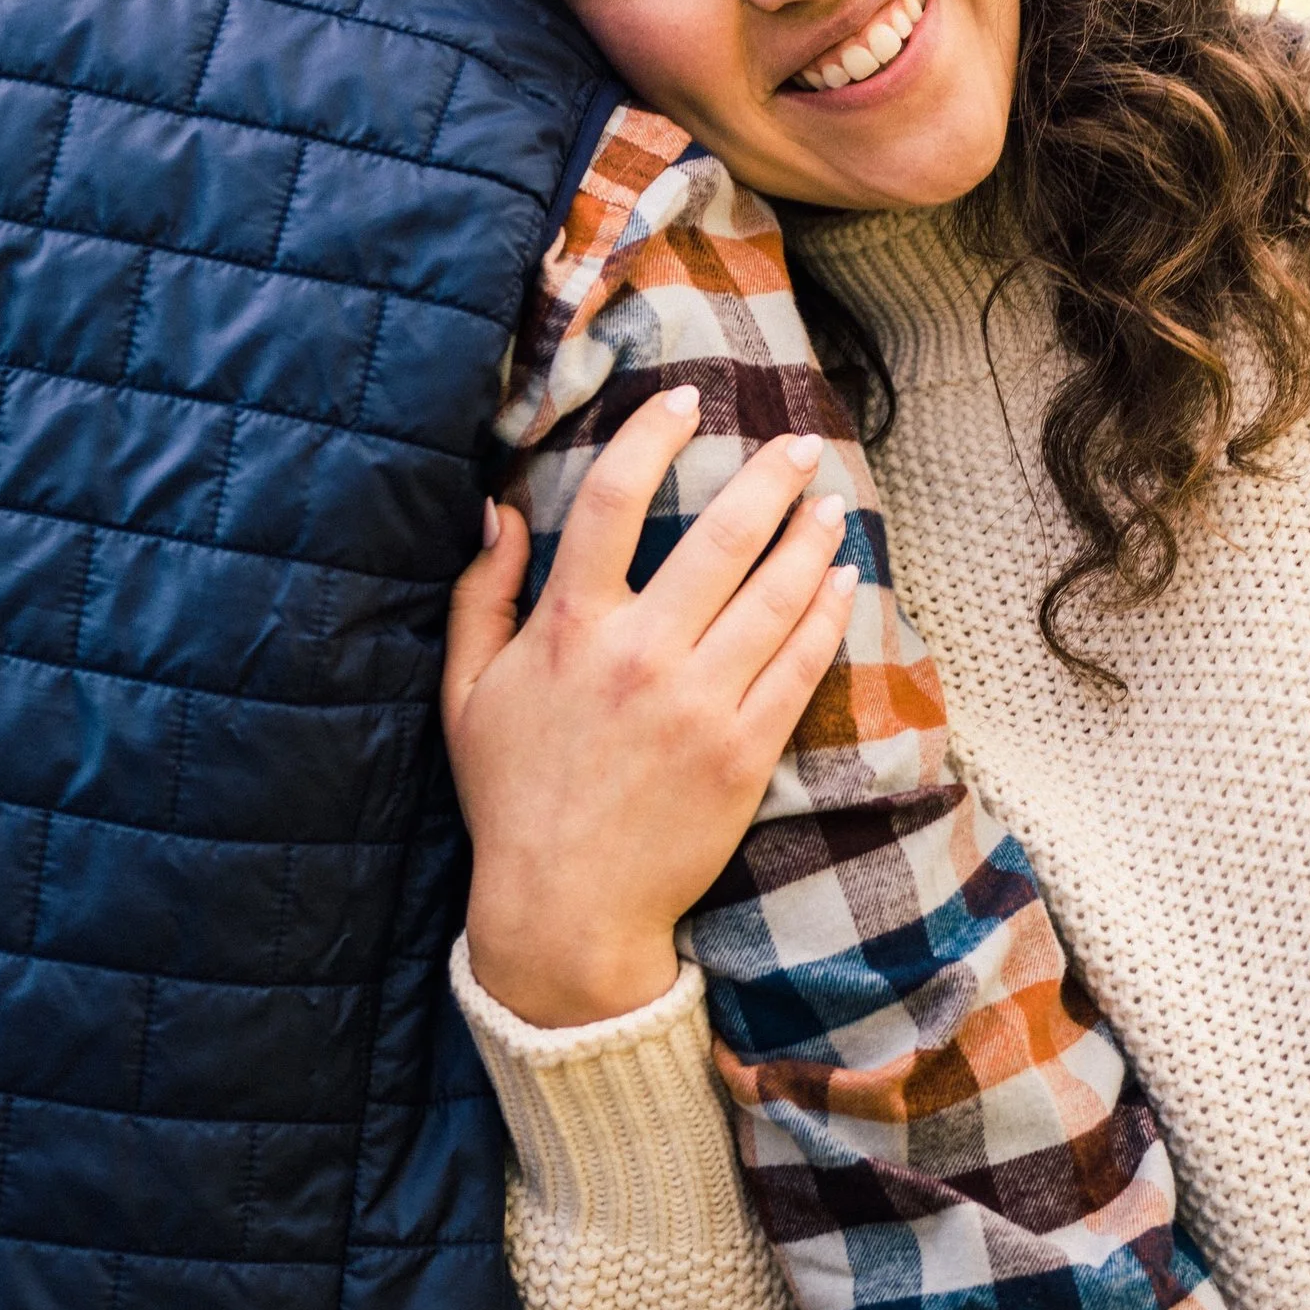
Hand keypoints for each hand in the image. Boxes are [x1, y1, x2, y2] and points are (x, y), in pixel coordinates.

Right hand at [447, 390, 857, 1027]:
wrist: (565, 910)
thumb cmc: (511, 800)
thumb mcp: (467, 694)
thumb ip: (481, 595)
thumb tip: (494, 509)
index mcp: (569, 628)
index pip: (611, 498)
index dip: (652, 433)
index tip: (684, 399)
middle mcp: (641, 654)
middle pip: (721, 534)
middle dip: (767, 476)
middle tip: (796, 443)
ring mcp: (701, 703)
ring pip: (775, 594)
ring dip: (811, 537)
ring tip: (829, 504)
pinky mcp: (745, 751)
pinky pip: (800, 665)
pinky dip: (828, 615)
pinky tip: (843, 581)